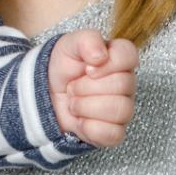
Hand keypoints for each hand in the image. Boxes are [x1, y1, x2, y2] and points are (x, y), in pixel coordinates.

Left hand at [47, 29, 138, 147]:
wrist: (46, 94)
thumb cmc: (63, 67)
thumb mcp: (69, 44)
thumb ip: (87, 40)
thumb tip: (101, 55)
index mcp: (118, 59)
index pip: (129, 55)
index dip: (108, 63)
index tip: (87, 68)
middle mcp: (126, 84)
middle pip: (122, 84)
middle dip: (87, 86)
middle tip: (73, 86)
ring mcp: (122, 110)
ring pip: (120, 110)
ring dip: (86, 106)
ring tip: (74, 102)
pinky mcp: (113, 132)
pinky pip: (113, 134)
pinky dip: (89, 127)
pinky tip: (80, 120)